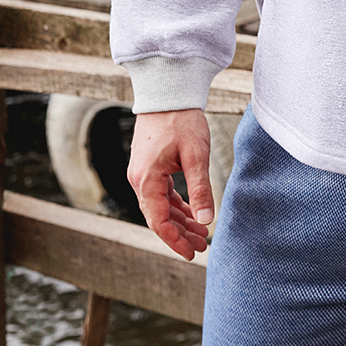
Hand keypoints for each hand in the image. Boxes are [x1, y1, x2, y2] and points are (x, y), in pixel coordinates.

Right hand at [127, 109, 214, 259]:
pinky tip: (192, 212)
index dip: (175, 241)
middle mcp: (140, 179)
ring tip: (201, 232)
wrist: (168, 92)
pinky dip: (176, 205)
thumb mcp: (196, 156)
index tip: (192, 253)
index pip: (158, 221)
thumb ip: (200, 189)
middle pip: (158, 217)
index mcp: (147, 180)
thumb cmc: (181, 120)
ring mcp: (143, 173)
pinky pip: (161, 193)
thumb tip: (206, 219)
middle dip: (180, 234)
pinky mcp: (150, 166)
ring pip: (160, 206)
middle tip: (202, 246)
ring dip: (179, 220)